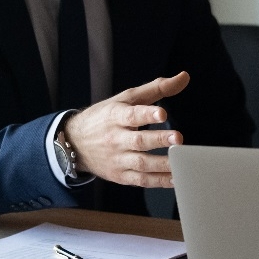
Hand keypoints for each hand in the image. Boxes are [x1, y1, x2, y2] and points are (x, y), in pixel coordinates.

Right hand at [63, 72, 189, 187]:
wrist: (74, 142)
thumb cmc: (106, 117)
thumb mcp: (127, 98)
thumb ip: (157, 88)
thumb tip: (184, 77)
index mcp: (115, 116)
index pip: (131, 115)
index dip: (147, 114)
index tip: (162, 114)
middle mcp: (115, 139)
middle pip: (138, 141)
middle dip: (158, 140)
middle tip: (178, 138)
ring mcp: (117, 159)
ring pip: (140, 164)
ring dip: (162, 164)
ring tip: (181, 162)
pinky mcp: (120, 175)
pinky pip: (141, 180)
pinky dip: (159, 181)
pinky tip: (175, 178)